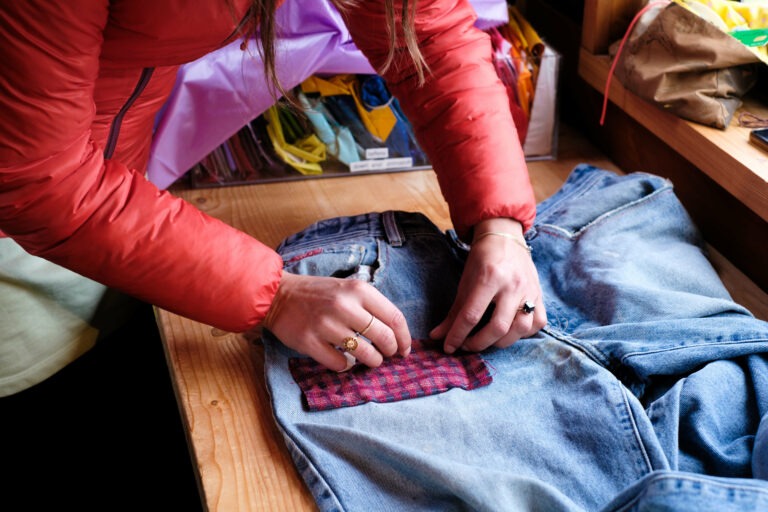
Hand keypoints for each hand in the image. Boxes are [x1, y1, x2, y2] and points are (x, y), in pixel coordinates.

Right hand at [261, 272, 410, 371]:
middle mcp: (344, 306)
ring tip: (370, 359)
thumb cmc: (319, 294)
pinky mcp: (310, 342)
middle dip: (391, 351)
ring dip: (372, 361)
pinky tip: (345, 360)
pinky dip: (346, 366)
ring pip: (365, 354)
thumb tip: (396, 335)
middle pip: (384, 338)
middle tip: (387, 355)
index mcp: (358, 290)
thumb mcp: (348, 289)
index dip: (405, 338)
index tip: (404, 349)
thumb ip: (371, 307)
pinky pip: (340, 364)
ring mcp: (326, 325)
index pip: (395, 318)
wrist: (279, 295)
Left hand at [430, 218, 545, 353]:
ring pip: (521, 328)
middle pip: (498, 327)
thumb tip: (436, 336)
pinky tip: (510, 331)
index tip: (448, 347)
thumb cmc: (481, 259)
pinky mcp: (540, 294)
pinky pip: (538, 323)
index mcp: (490, 277)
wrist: (504, 238)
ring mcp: (529, 290)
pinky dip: (524, 333)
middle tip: (467, 346)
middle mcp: (512, 285)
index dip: (457, 335)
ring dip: (502, 342)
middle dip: (479, 343)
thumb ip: (453, 312)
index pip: (471, 315)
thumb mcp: (465, 282)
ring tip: (487, 340)